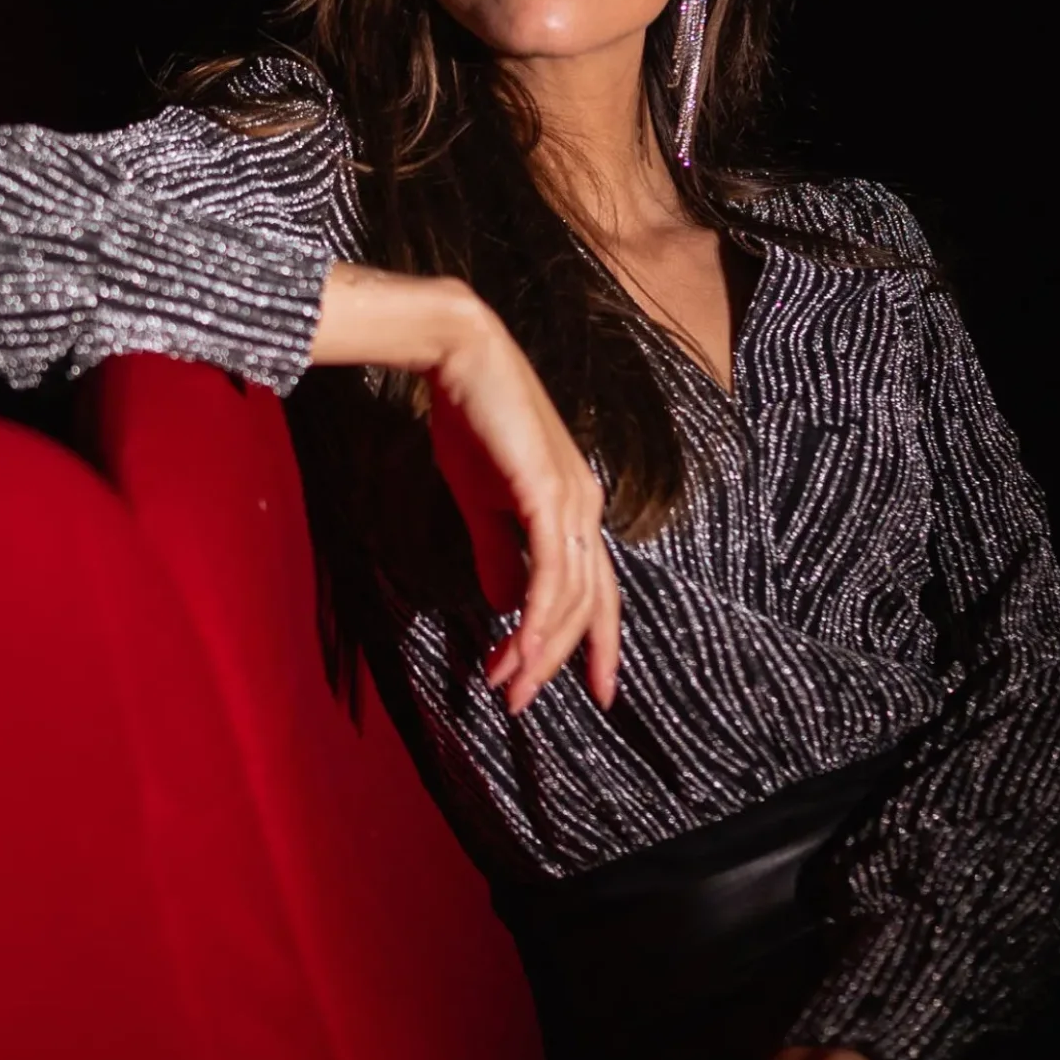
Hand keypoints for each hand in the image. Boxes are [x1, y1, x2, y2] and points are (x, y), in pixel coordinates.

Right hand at [428, 295, 619, 717]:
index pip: (598, 589)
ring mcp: (572, 499)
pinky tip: (518, 648)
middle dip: (563, 661)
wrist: (461, 356)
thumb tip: (502, 603)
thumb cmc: (470, 421)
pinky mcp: (547, 492)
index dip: (597, 642)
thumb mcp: (481, 501)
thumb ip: (497, 551)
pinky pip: (550, 571)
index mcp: (576, 507)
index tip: (593, 689)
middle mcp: (585, 507)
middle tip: (524, 703)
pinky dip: (537, 616)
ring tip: (509, 687)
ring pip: (571, 596)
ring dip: (540, 649)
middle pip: (591, 603)